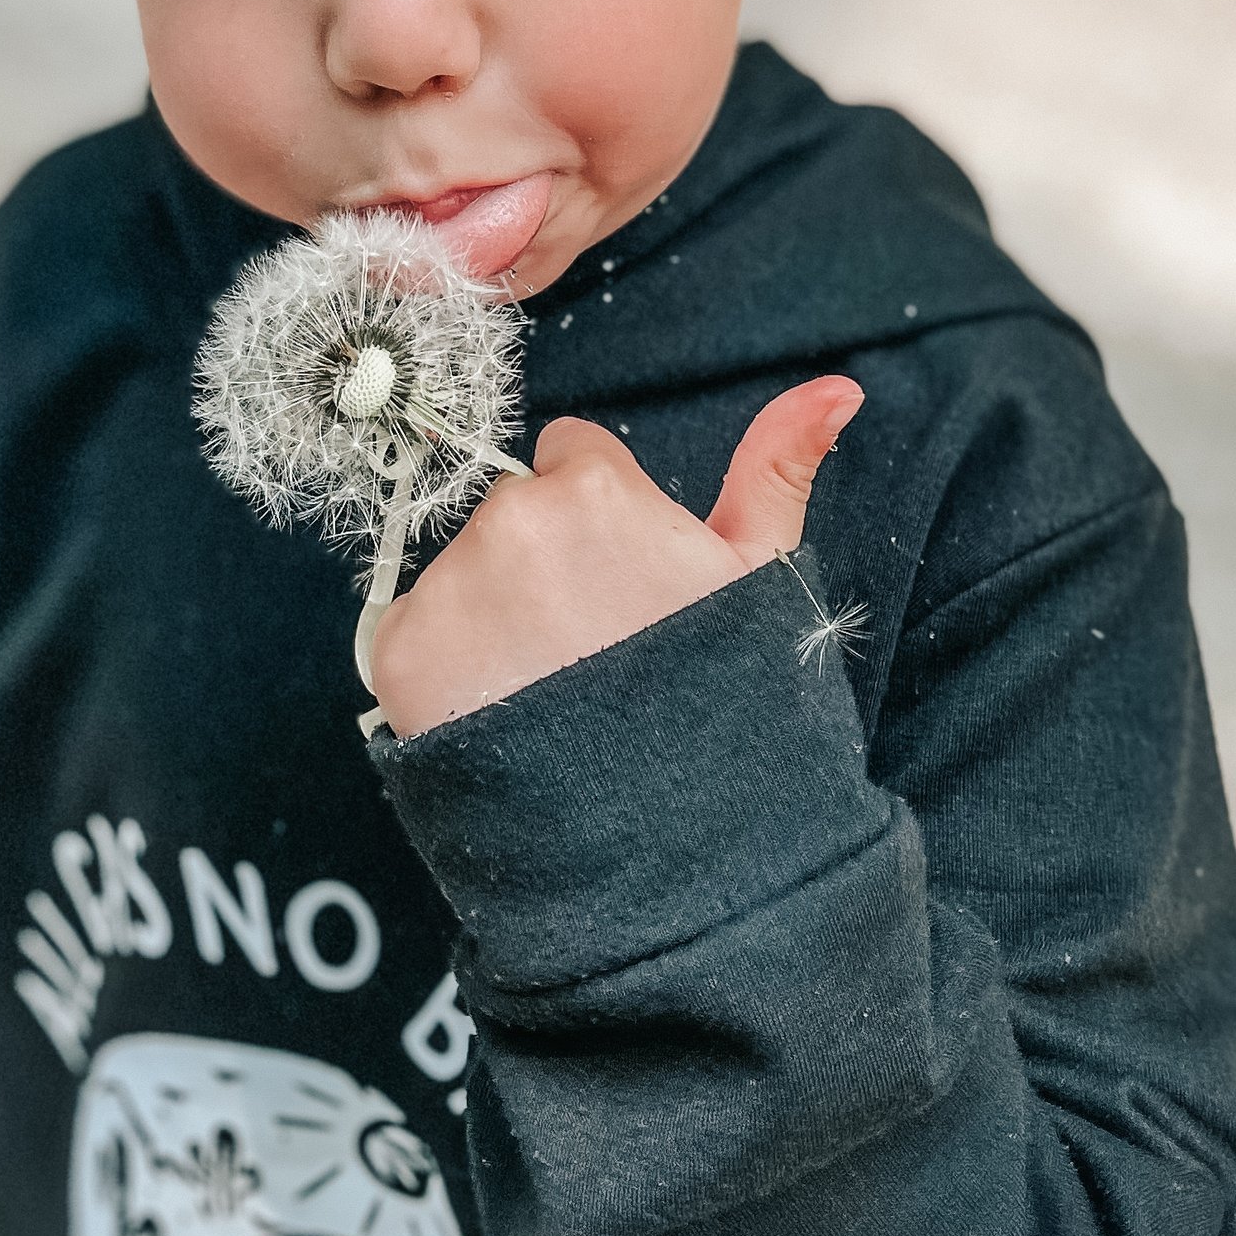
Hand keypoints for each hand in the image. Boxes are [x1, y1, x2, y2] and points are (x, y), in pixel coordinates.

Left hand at [367, 377, 864, 739]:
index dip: (601, 523)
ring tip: (548, 694)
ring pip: (460, 573)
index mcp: (595, 487)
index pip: (570, 460)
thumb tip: (836, 387)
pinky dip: (441, 670)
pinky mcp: (398, 655)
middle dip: (542, 566)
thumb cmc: (725, 706)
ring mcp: (448, 588)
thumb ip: (779, 465)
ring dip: (490, 615)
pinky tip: (497, 715)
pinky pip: (408, 635)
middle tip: (589, 651)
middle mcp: (510, 521)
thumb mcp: (760, 578)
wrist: (669, 848)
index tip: (622, 587)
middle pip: (512, 514)